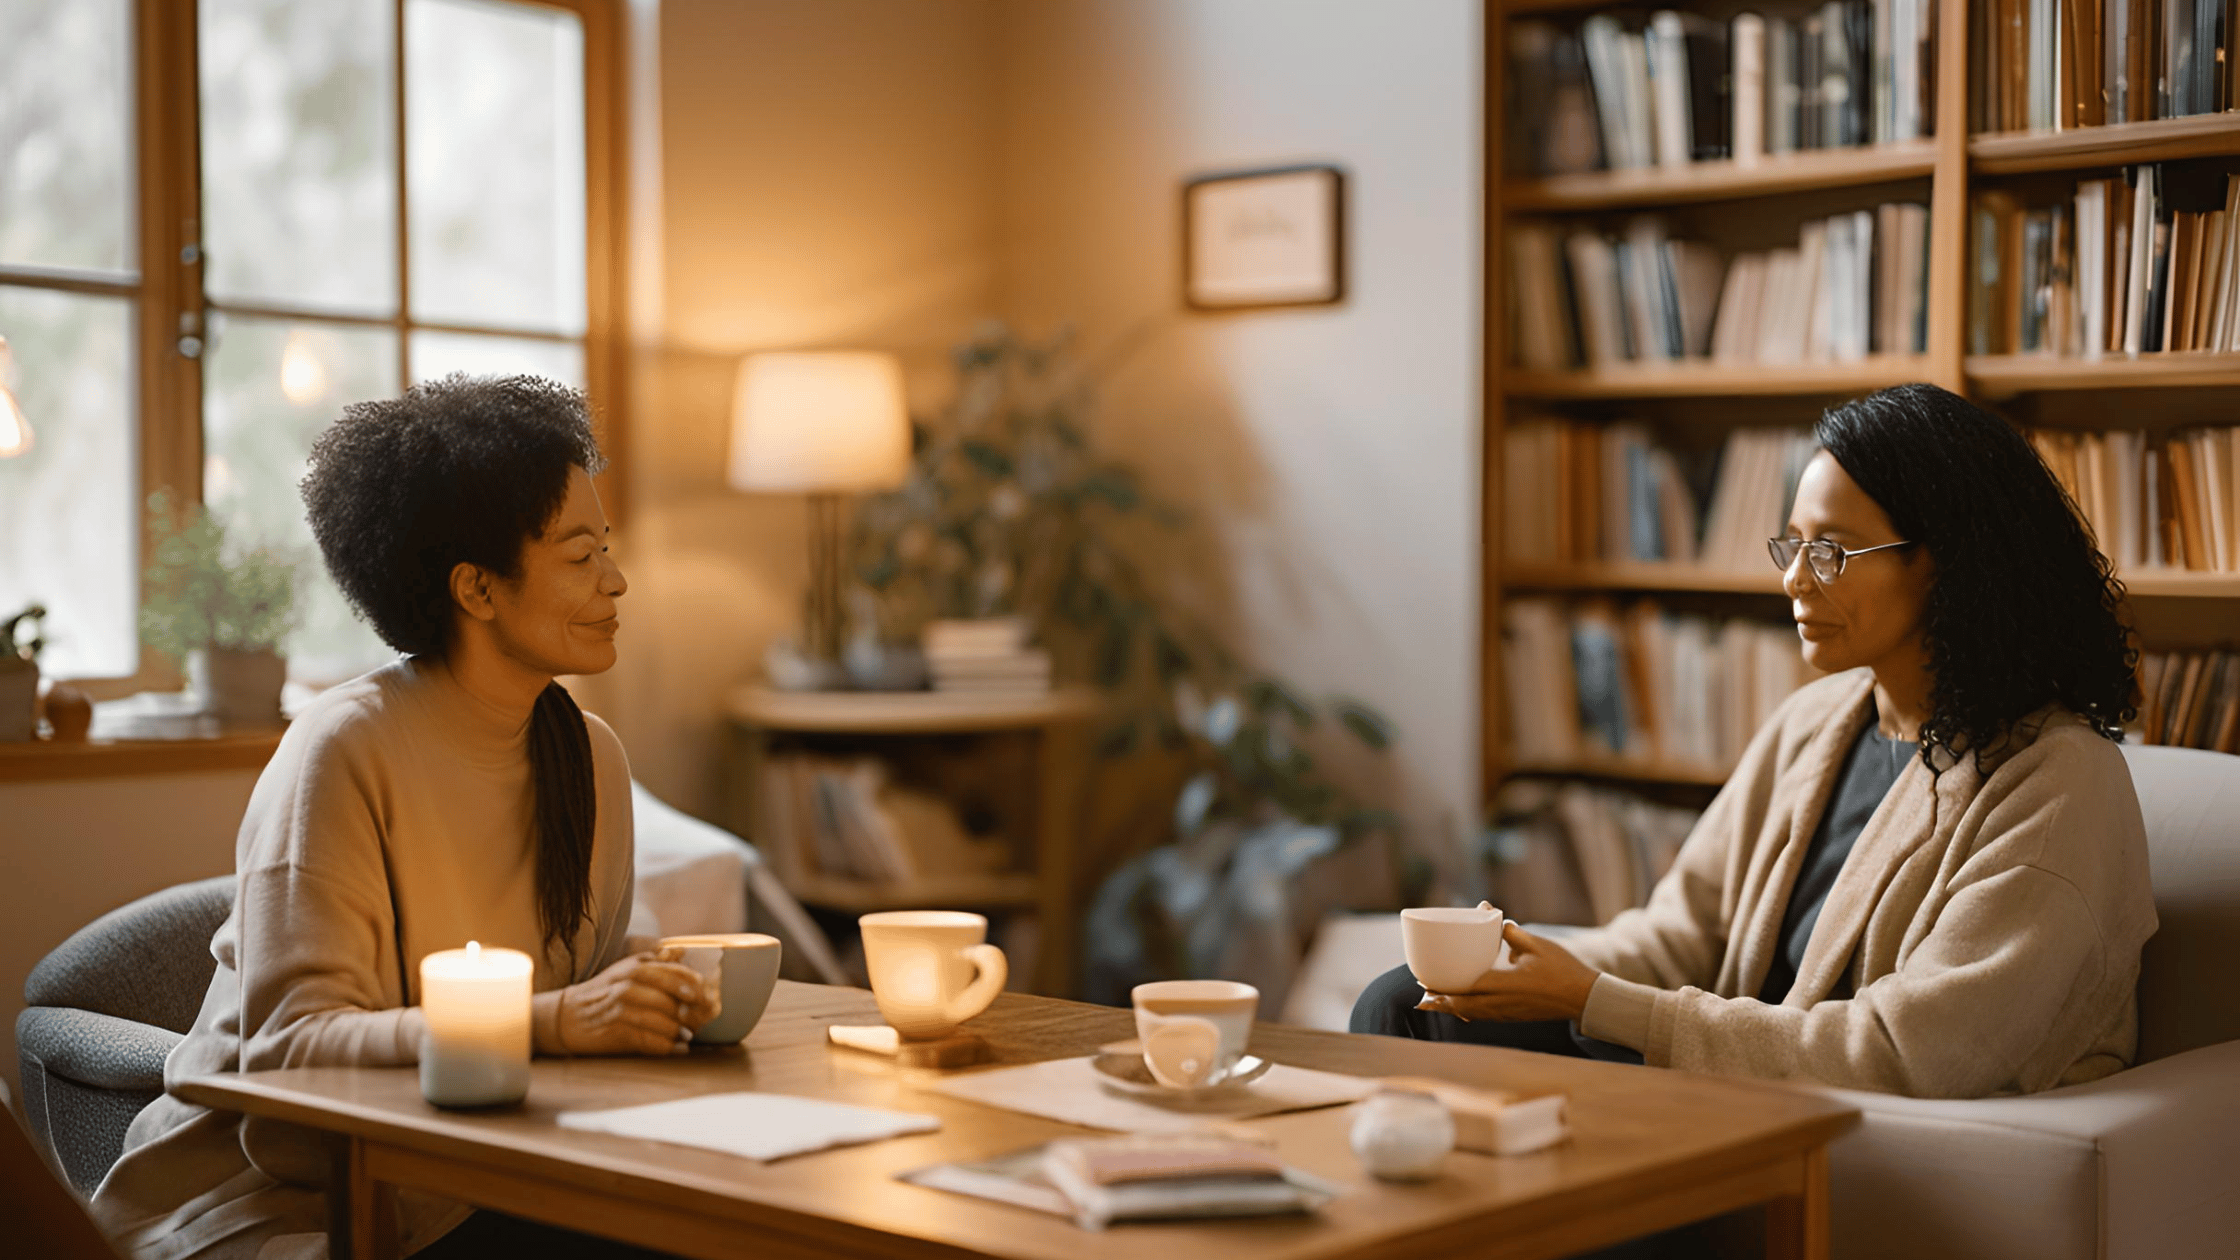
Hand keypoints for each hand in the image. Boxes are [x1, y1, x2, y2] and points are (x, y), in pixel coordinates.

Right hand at [554, 948, 720, 1056]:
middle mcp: (629, 986)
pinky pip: (652, 1041)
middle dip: (691, 1014)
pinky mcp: (617, 1032)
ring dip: (679, 1032)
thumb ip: (655, 961)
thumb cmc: (602, 991)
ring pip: (665, 1022)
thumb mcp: (625, 969)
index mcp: (635, 968)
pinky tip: (675, 1048)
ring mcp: (622, 1010)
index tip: (706, 998)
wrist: (566, 1016)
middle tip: (699, 1021)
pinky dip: (667, 1046)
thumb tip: (683, 950)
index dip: (697, 988)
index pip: (677, 975)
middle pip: (674, 1001)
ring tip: (685, 1035)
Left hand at [1414, 922, 1600, 1023]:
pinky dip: (1470, 1013)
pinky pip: (1485, 1017)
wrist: (1584, 997)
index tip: (1425, 986)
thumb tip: (1486, 910)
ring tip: (1434, 1004)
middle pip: (1464, 1008)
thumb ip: (1509, 930)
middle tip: (1422, 997)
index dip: (1444, 991)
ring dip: (1453, 1010)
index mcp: (1505, 984)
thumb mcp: (1536, 944)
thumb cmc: (1561, 968)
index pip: (1467, 990)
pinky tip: (1462, 1009)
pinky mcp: (1514, 1017)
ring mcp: (1508, 1013)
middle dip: (1442, 1003)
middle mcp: (1503, 1003)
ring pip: (1473, 1015)